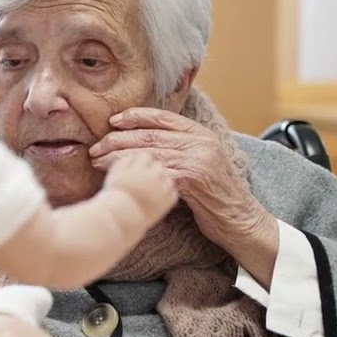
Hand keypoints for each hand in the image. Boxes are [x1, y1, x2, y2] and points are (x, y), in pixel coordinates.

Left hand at [90, 108, 277, 272]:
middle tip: (95, 147)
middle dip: (117, 139)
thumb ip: (177, 149)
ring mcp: (198, 159)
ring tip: (97, 161)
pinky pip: (156, 172)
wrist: (240, 220)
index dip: (135, 116)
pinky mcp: (193, 178)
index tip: (112, 121)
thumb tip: (139, 144)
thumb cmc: (214, 195)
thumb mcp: (198, 163)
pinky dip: (134, 173)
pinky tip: (118, 177)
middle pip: (150, 134)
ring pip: (148, 152)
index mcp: (201, 133)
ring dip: (118, 157)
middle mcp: (201, 142)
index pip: (163, 117)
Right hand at [101, 152, 177, 222]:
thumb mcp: (115, 172)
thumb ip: (125, 160)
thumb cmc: (115, 194)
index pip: (145, 156)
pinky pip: (172, 190)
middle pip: (157, 165)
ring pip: (166, 177)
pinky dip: (166, 190)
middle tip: (143, 177)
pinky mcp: (168, 201)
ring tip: (150, 185)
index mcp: (139, 168)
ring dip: (160, 179)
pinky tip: (158, 193)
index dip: (140, 161)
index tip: (136, 167)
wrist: (121, 216)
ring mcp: (162, 189)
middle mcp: (153, 177)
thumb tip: (133, 154)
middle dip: (150, 170)